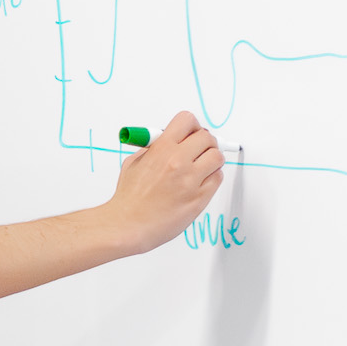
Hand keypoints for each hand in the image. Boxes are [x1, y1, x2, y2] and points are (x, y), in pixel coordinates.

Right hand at [104, 110, 221, 253]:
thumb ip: (153, 149)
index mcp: (161, 149)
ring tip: (201, 167)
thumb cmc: (129, 198)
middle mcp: (178, 162)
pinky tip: (199, 182)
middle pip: (207, 138)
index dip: (191, 126)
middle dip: (205, 142)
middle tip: (200, 150)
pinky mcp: (199, 198)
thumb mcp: (134, 163)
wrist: (128, 225)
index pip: (187, 120)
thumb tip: (168, 140)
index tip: (191, 133)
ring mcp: (190, 180)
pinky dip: (212, 178)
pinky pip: (217, 178)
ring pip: (217, 157)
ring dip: (211, 160)